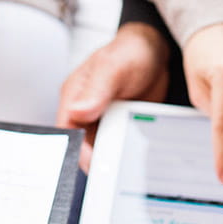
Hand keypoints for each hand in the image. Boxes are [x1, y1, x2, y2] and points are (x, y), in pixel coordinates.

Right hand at [56, 22, 170, 170]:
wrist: (156, 51)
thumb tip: (78, 111)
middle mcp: (85, 111)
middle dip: (96, 160)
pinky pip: (118, 145)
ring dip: (112, 158)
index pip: (66, 132)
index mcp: (74, 96)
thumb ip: (96, 89)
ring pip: (101, 149)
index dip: (76, 150)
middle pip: (82, 145)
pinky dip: (125, 152)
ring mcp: (103, 120)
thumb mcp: (113, 68)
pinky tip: (136, 156)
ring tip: (126, 167)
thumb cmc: (130, 51)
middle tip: (114, 172)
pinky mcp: (120, 125)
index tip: (93, 164)